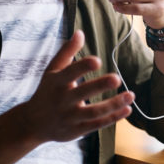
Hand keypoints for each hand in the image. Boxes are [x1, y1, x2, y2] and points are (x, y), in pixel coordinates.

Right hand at [18, 30, 133, 143]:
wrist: (33, 123)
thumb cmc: (47, 91)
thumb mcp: (52, 71)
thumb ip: (67, 52)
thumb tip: (80, 32)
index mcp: (56, 82)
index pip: (69, 73)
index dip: (82, 67)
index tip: (97, 60)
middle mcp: (62, 100)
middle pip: (82, 93)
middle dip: (99, 86)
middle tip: (117, 78)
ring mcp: (70, 117)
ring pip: (93, 112)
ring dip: (113, 104)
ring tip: (130, 95)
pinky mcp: (77, 130)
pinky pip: (97, 124)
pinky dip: (113, 118)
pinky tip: (127, 109)